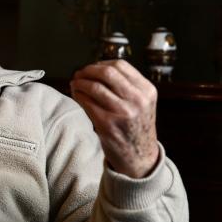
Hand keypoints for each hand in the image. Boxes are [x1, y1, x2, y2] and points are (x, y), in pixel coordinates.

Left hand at [70, 59, 158, 178]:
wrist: (139, 157)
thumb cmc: (136, 127)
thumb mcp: (142, 103)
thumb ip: (127, 86)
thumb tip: (96, 69)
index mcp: (147, 91)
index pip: (120, 65)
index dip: (101, 64)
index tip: (91, 68)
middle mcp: (137, 100)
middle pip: (107, 73)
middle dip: (88, 71)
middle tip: (79, 74)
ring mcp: (122, 112)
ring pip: (94, 87)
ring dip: (80, 83)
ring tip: (75, 84)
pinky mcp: (107, 124)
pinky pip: (87, 103)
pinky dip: (78, 96)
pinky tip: (76, 95)